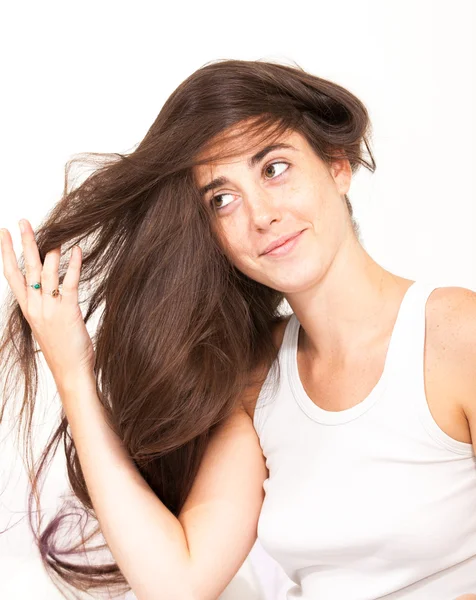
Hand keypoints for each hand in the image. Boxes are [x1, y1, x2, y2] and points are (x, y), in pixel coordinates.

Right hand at [0, 219, 94, 387]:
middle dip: (24, 243)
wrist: (70, 372)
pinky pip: (70, 283)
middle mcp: (35, 306)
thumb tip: (48, 286)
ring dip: (51, 252)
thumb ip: (43, 304)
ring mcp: (49, 308)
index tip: (3, 233)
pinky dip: (73, 265)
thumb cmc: (61, 348)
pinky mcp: (67, 311)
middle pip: (26, 268)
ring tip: (56, 236)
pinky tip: (76, 251)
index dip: (6, 253)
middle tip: (22, 222)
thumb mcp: (45, 324)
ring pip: (46, 273)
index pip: (12, 275)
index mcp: (28, 308)